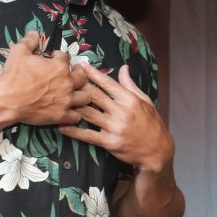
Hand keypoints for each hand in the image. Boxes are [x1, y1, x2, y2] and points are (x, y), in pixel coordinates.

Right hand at [0, 31, 89, 125]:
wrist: (7, 99)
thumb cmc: (13, 75)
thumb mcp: (19, 52)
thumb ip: (29, 41)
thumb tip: (34, 33)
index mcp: (60, 66)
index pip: (66, 58)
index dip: (61, 57)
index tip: (56, 57)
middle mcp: (67, 83)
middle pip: (82, 77)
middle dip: (79, 74)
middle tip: (73, 74)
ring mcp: (66, 100)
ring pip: (85, 97)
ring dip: (81, 94)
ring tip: (75, 93)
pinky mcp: (61, 115)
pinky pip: (77, 117)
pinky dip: (75, 114)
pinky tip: (70, 112)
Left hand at [59, 65, 173, 171]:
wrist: (157, 151)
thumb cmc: (152, 124)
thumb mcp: (145, 101)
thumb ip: (130, 85)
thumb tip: (123, 68)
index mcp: (130, 99)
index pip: (107, 83)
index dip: (92, 73)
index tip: (80, 66)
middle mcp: (121, 111)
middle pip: (94, 95)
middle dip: (78, 85)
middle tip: (65, 77)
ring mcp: (114, 127)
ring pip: (87, 113)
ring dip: (72, 106)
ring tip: (58, 98)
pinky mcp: (109, 142)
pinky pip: (87, 135)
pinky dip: (73, 130)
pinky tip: (61, 125)